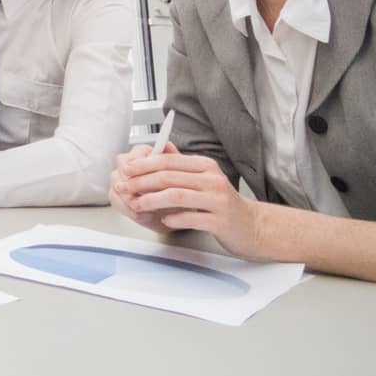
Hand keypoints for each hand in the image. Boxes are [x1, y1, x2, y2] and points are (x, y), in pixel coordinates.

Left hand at [116, 149, 269, 259]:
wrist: (252, 226)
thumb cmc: (222, 204)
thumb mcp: (203, 179)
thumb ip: (181, 166)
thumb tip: (159, 148)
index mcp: (205, 166)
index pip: (168, 160)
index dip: (143, 165)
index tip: (125, 170)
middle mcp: (212, 179)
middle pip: (169, 176)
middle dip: (141, 182)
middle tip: (123, 188)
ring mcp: (218, 200)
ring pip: (177, 195)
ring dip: (151, 200)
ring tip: (136, 205)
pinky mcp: (221, 220)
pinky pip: (192, 217)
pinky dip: (174, 218)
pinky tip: (164, 220)